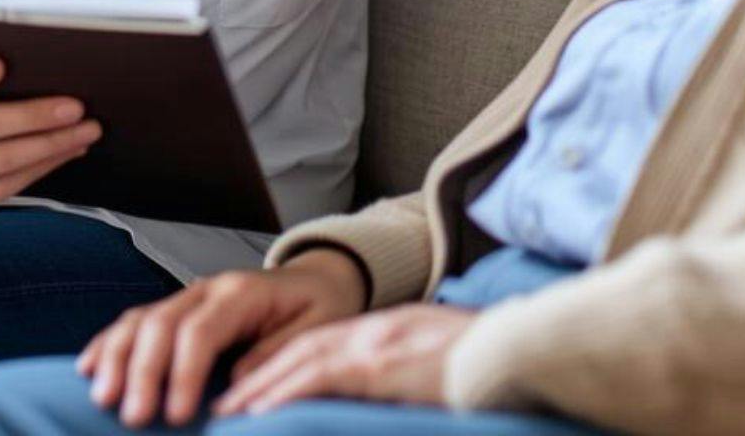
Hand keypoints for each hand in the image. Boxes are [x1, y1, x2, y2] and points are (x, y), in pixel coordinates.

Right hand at [78, 250, 367, 427]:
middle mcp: (206, 289)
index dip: (183, 373)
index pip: (201, 330)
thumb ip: (280, 352)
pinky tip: (87, 368)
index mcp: (242, 292)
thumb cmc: (319, 308)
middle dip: (143, 372)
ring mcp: (186, 296)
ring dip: (115, 358)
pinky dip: (108, 344)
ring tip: (102, 398)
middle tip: (133, 417)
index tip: (175, 415)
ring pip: (139, 320)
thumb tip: (239, 381)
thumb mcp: (318, 328)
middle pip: (160, 324)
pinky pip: (133, 321)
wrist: (316, 279)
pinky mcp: (175, 309)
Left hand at [212, 303, 476, 417]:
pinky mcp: (381, 366)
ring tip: (229, 412)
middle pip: (302, 350)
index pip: (322, 346)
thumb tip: (392, 389)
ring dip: (262, 387)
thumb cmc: (490, 361)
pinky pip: (321, 378)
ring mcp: (377, 346)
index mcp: (386, 331)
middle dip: (261, 376)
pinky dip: (287, 392)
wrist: (520, 348)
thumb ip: (404, 372)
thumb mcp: (437, 363)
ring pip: (302, 362)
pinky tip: (261, 410)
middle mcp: (374, 332)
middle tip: (225, 404)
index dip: (283, 365)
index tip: (254, 387)